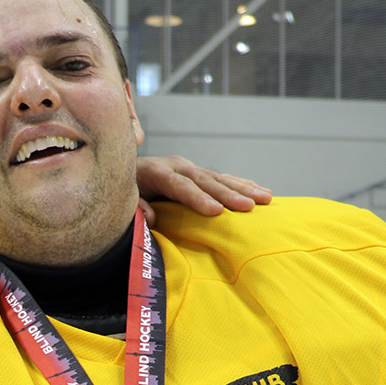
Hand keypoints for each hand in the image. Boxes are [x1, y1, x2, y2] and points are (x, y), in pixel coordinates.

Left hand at [134, 155, 272, 225]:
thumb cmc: (121, 192)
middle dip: (228, 195)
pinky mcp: (196, 172)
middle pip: (205, 180)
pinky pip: (222, 178)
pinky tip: (260, 190)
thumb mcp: (121, 200)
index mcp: (155, 172)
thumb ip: (135, 208)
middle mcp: (175, 166)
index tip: (217, 212)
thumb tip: (151, 218)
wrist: (120, 172)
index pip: (180, 186)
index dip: (198, 198)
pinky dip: (241, 184)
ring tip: (265, 198)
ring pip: (218, 177)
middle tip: (249, 207)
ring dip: (243, 188)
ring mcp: (188, 167)